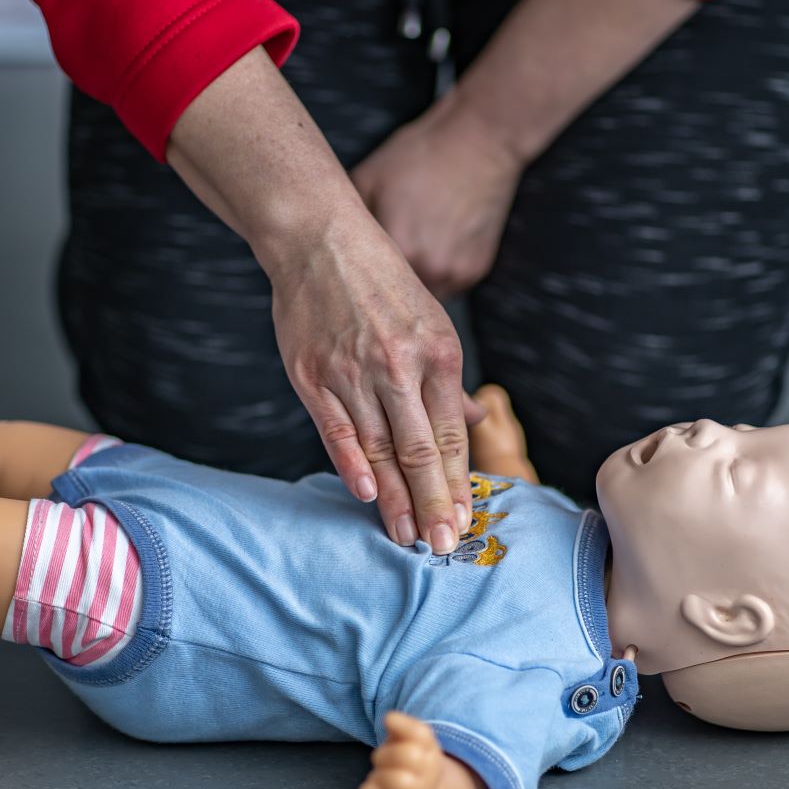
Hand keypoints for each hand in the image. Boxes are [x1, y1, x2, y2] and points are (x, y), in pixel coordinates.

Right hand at [267, 220, 476, 552]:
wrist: (319, 240)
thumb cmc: (379, 282)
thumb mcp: (430, 320)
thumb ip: (447, 379)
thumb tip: (475, 418)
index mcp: (437, 354)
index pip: (451, 436)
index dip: (459, 484)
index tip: (464, 522)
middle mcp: (398, 366)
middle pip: (420, 452)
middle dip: (434, 505)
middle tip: (442, 548)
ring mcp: (353, 372)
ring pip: (380, 449)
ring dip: (396, 500)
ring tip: (406, 538)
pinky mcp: (313, 375)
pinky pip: (337, 429)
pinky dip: (352, 464)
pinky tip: (367, 496)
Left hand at [352, 94, 526, 298]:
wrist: (479, 141)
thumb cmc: (420, 154)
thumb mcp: (368, 178)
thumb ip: (346, 217)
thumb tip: (329, 243)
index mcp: (396, 248)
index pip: (364, 284)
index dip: (354, 278)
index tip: (346, 272)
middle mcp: (428, 268)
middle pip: (393, 298)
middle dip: (382, 286)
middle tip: (375, 266)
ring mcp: (454, 272)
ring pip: (421, 298)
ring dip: (411, 286)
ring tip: (408, 252)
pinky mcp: (474, 271)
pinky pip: (446, 287)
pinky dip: (436, 274)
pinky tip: (434, 245)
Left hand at [358, 711, 449, 788]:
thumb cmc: (407, 766)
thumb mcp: (409, 744)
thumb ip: (401, 728)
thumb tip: (390, 718)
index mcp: (430, 751)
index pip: (422, 734)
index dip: (402, 724)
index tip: (388, 720)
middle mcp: (428, 774)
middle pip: (407, 755)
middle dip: (385, 754)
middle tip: (382, 759)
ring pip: (394, 780)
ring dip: (378, 775)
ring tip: (379, 777)